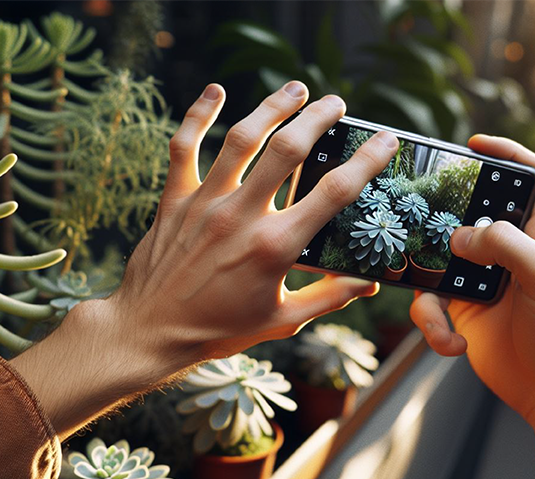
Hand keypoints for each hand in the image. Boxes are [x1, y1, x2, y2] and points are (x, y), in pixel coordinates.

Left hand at [14, 82, 397, 437]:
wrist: (149, 333)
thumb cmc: (218, 330)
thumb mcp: (281, 322)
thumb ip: (328, 299)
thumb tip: (367, 284)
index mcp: (274, 247)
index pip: (333, 193)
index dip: (366, 161)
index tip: (385, 140)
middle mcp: (241, 217)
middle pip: (288, 150)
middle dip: (319, 118)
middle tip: (337, 103)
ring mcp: (205, 203)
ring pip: (242, 138)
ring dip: (272, 106)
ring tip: (296, 89)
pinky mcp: (174, 199)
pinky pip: (184, 147)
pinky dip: (197, 115)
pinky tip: (215, 91)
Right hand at [409, 136, 534, 478]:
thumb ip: (508, 246)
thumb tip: (461, 234)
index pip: (532, 177)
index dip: (509, 153)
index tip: (474, 144)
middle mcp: (507, 251)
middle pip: (466, 213)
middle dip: (439, 218)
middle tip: (417, 220)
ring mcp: (480, 280)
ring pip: (434, 263)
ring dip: (428, 292)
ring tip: (441, 319)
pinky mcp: (460, 311)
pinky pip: (428, 306)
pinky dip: (432, 327)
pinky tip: (454, 346)